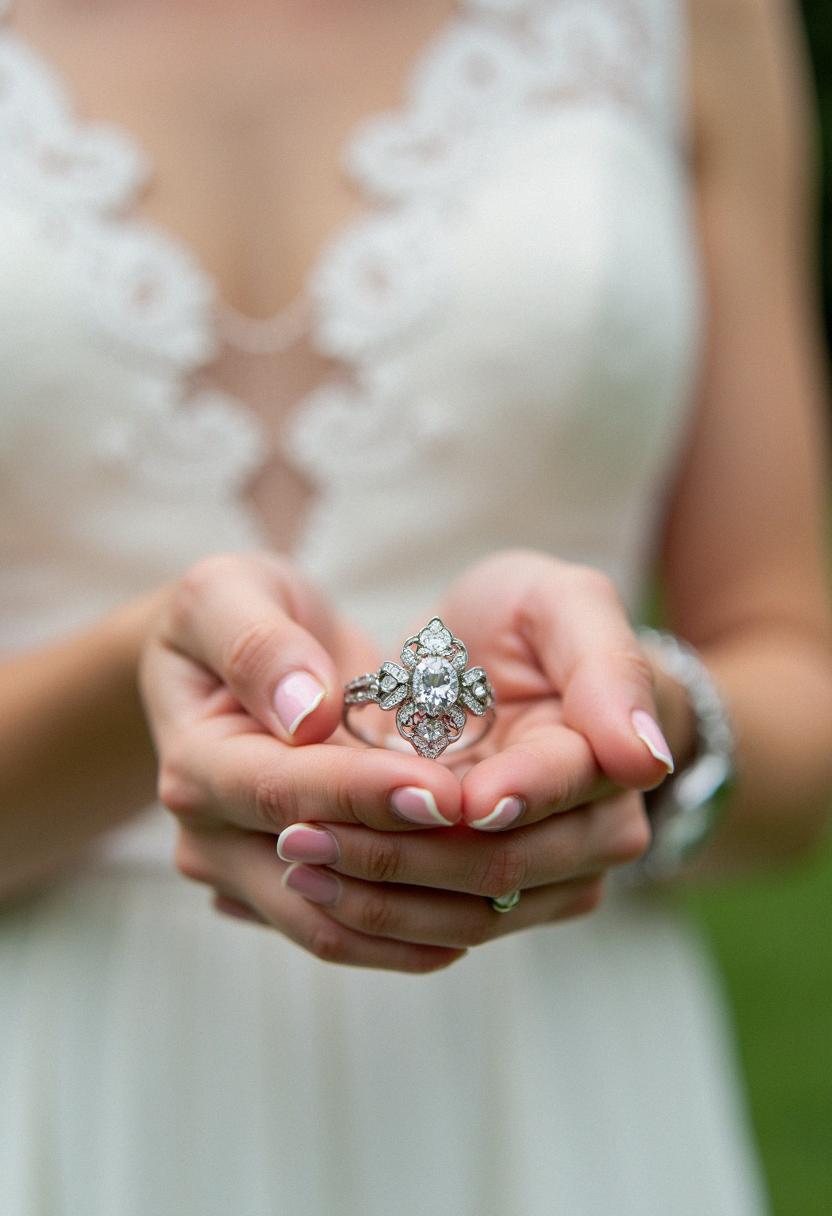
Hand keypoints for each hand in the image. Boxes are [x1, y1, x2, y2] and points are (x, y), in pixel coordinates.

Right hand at [138, 551, 466, 972]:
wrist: (236, 663)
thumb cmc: (235, 613)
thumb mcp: (226, 593)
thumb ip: (257, 646)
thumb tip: (305, 711)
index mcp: (195, 763)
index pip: (284, 793)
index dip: (364, 795)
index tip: (442, 790)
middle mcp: (210, 837)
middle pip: (315, 876)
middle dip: (411, 863)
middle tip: (498, 843)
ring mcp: (243, 877)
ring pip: (336, 925)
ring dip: (422, 914)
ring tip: (508, 887)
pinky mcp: (281, 896)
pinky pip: (349, 932)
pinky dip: (414, 931)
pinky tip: (483, 907)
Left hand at [270, 551, 674, 959]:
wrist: (504, 662)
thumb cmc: (534, 621)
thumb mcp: (568, 605)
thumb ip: (609, 665)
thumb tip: (645, 760)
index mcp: (610, 756)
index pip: (568, 785)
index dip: (514, 792)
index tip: (456, 796)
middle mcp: (591, 831)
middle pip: (506, 867)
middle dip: (408, 854)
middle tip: (307, 831)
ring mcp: (545, 874)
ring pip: (470, 914)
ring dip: (380, 894)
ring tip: (294, 857)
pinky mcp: (494, 899)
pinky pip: (442, 930)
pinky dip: (378, 915)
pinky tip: (310, 887)